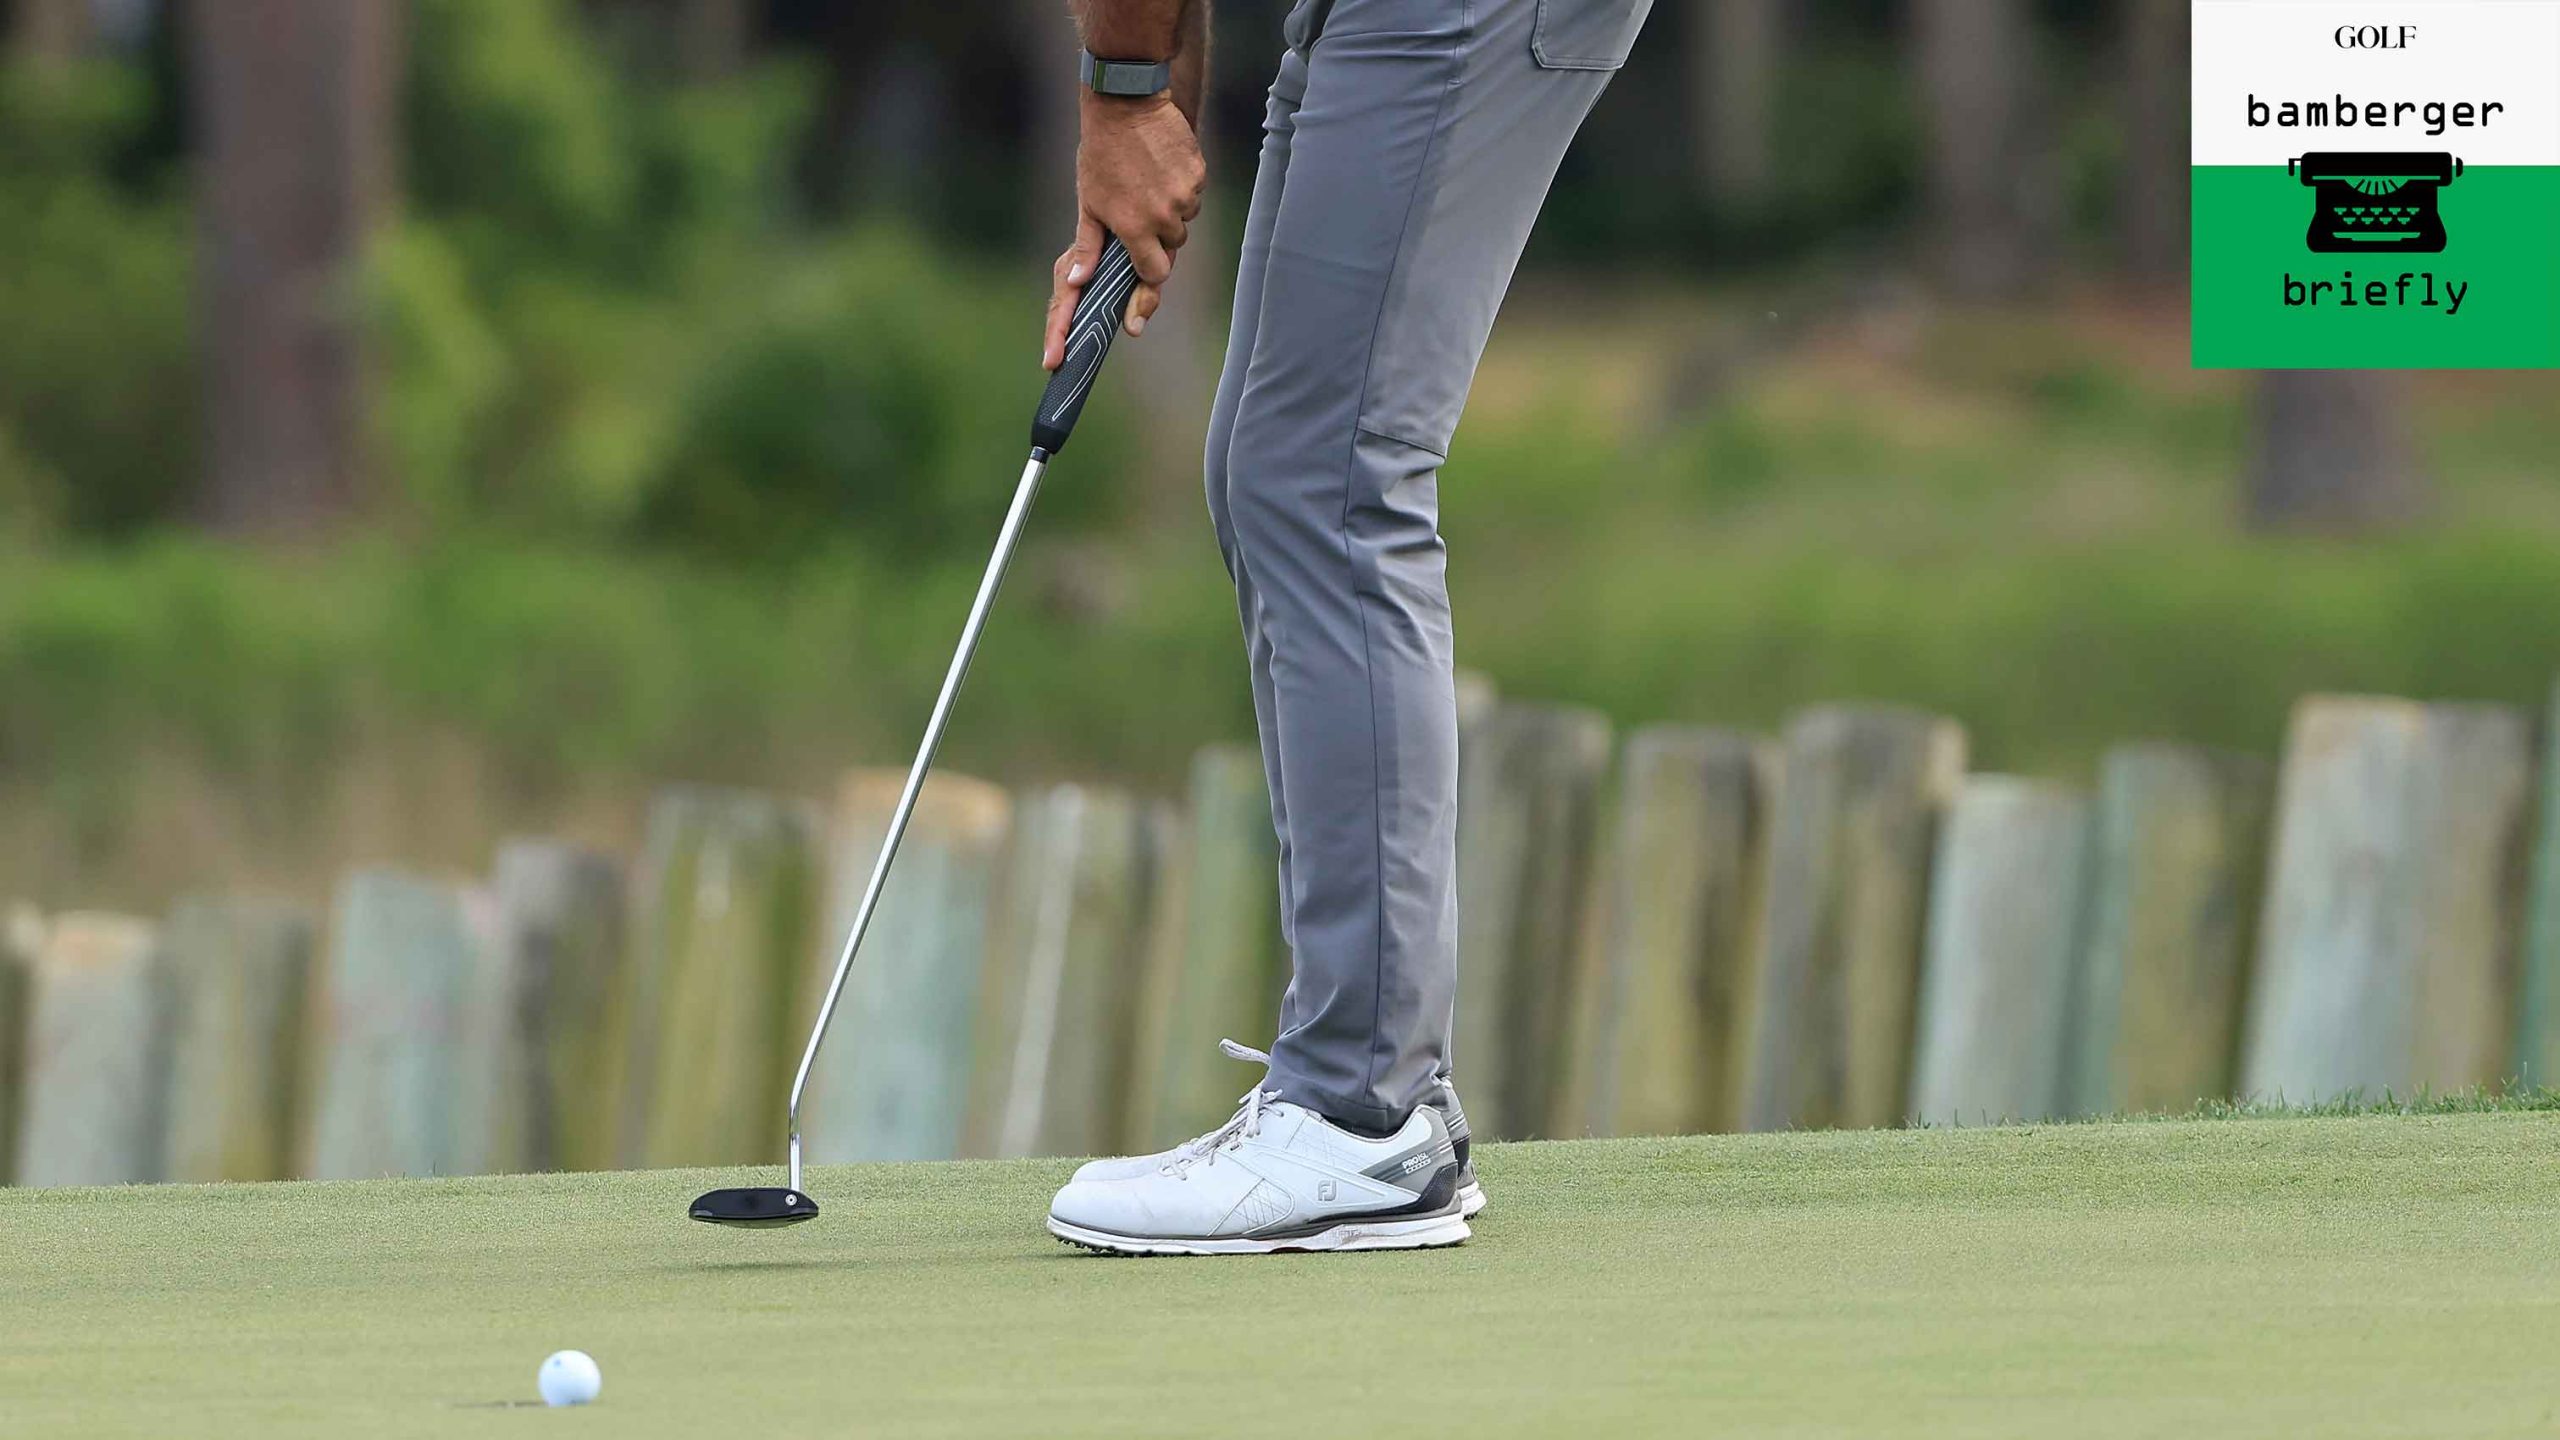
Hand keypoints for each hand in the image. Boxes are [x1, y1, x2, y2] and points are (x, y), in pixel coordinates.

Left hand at [1044, 92, 1205, 369]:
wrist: (1126, 104)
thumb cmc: (1100, 156)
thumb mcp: (1088, 203)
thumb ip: (1088, 246)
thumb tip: (1078, 283)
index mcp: (1135, 228)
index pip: (1155, 273)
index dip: (1149, 272)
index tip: (1143, 269)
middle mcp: (1164, 216)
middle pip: (1172, 247)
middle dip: (1158, 238)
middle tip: (1138, 210)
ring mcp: (1184, 195)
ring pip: (1184, 219)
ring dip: (1170, 211)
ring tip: (1147, 183)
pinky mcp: (1198, 173)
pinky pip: (1193, 193)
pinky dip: (1180, 187)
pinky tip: (1161, 168)